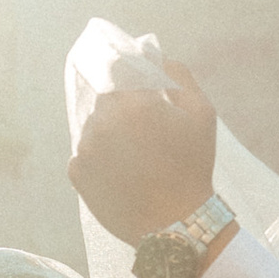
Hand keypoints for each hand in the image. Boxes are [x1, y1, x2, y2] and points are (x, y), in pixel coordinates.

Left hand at [69, 56, 218, 246]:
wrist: (176, 225)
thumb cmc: (193, 168)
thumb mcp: (201, 114)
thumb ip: (177, 75)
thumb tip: (150, 51)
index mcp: (135, 102)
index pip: (120, 68)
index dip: (132, 80)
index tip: (143, 97)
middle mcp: (104, 121)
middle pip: (107, 100)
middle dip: (124, 111)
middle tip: (146, 138)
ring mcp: (86, 147)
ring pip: (94, 127)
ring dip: (110, 135)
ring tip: (136, 161)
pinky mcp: (77, 172)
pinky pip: (84, 154)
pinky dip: (99, 160)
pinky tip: (123, 175)